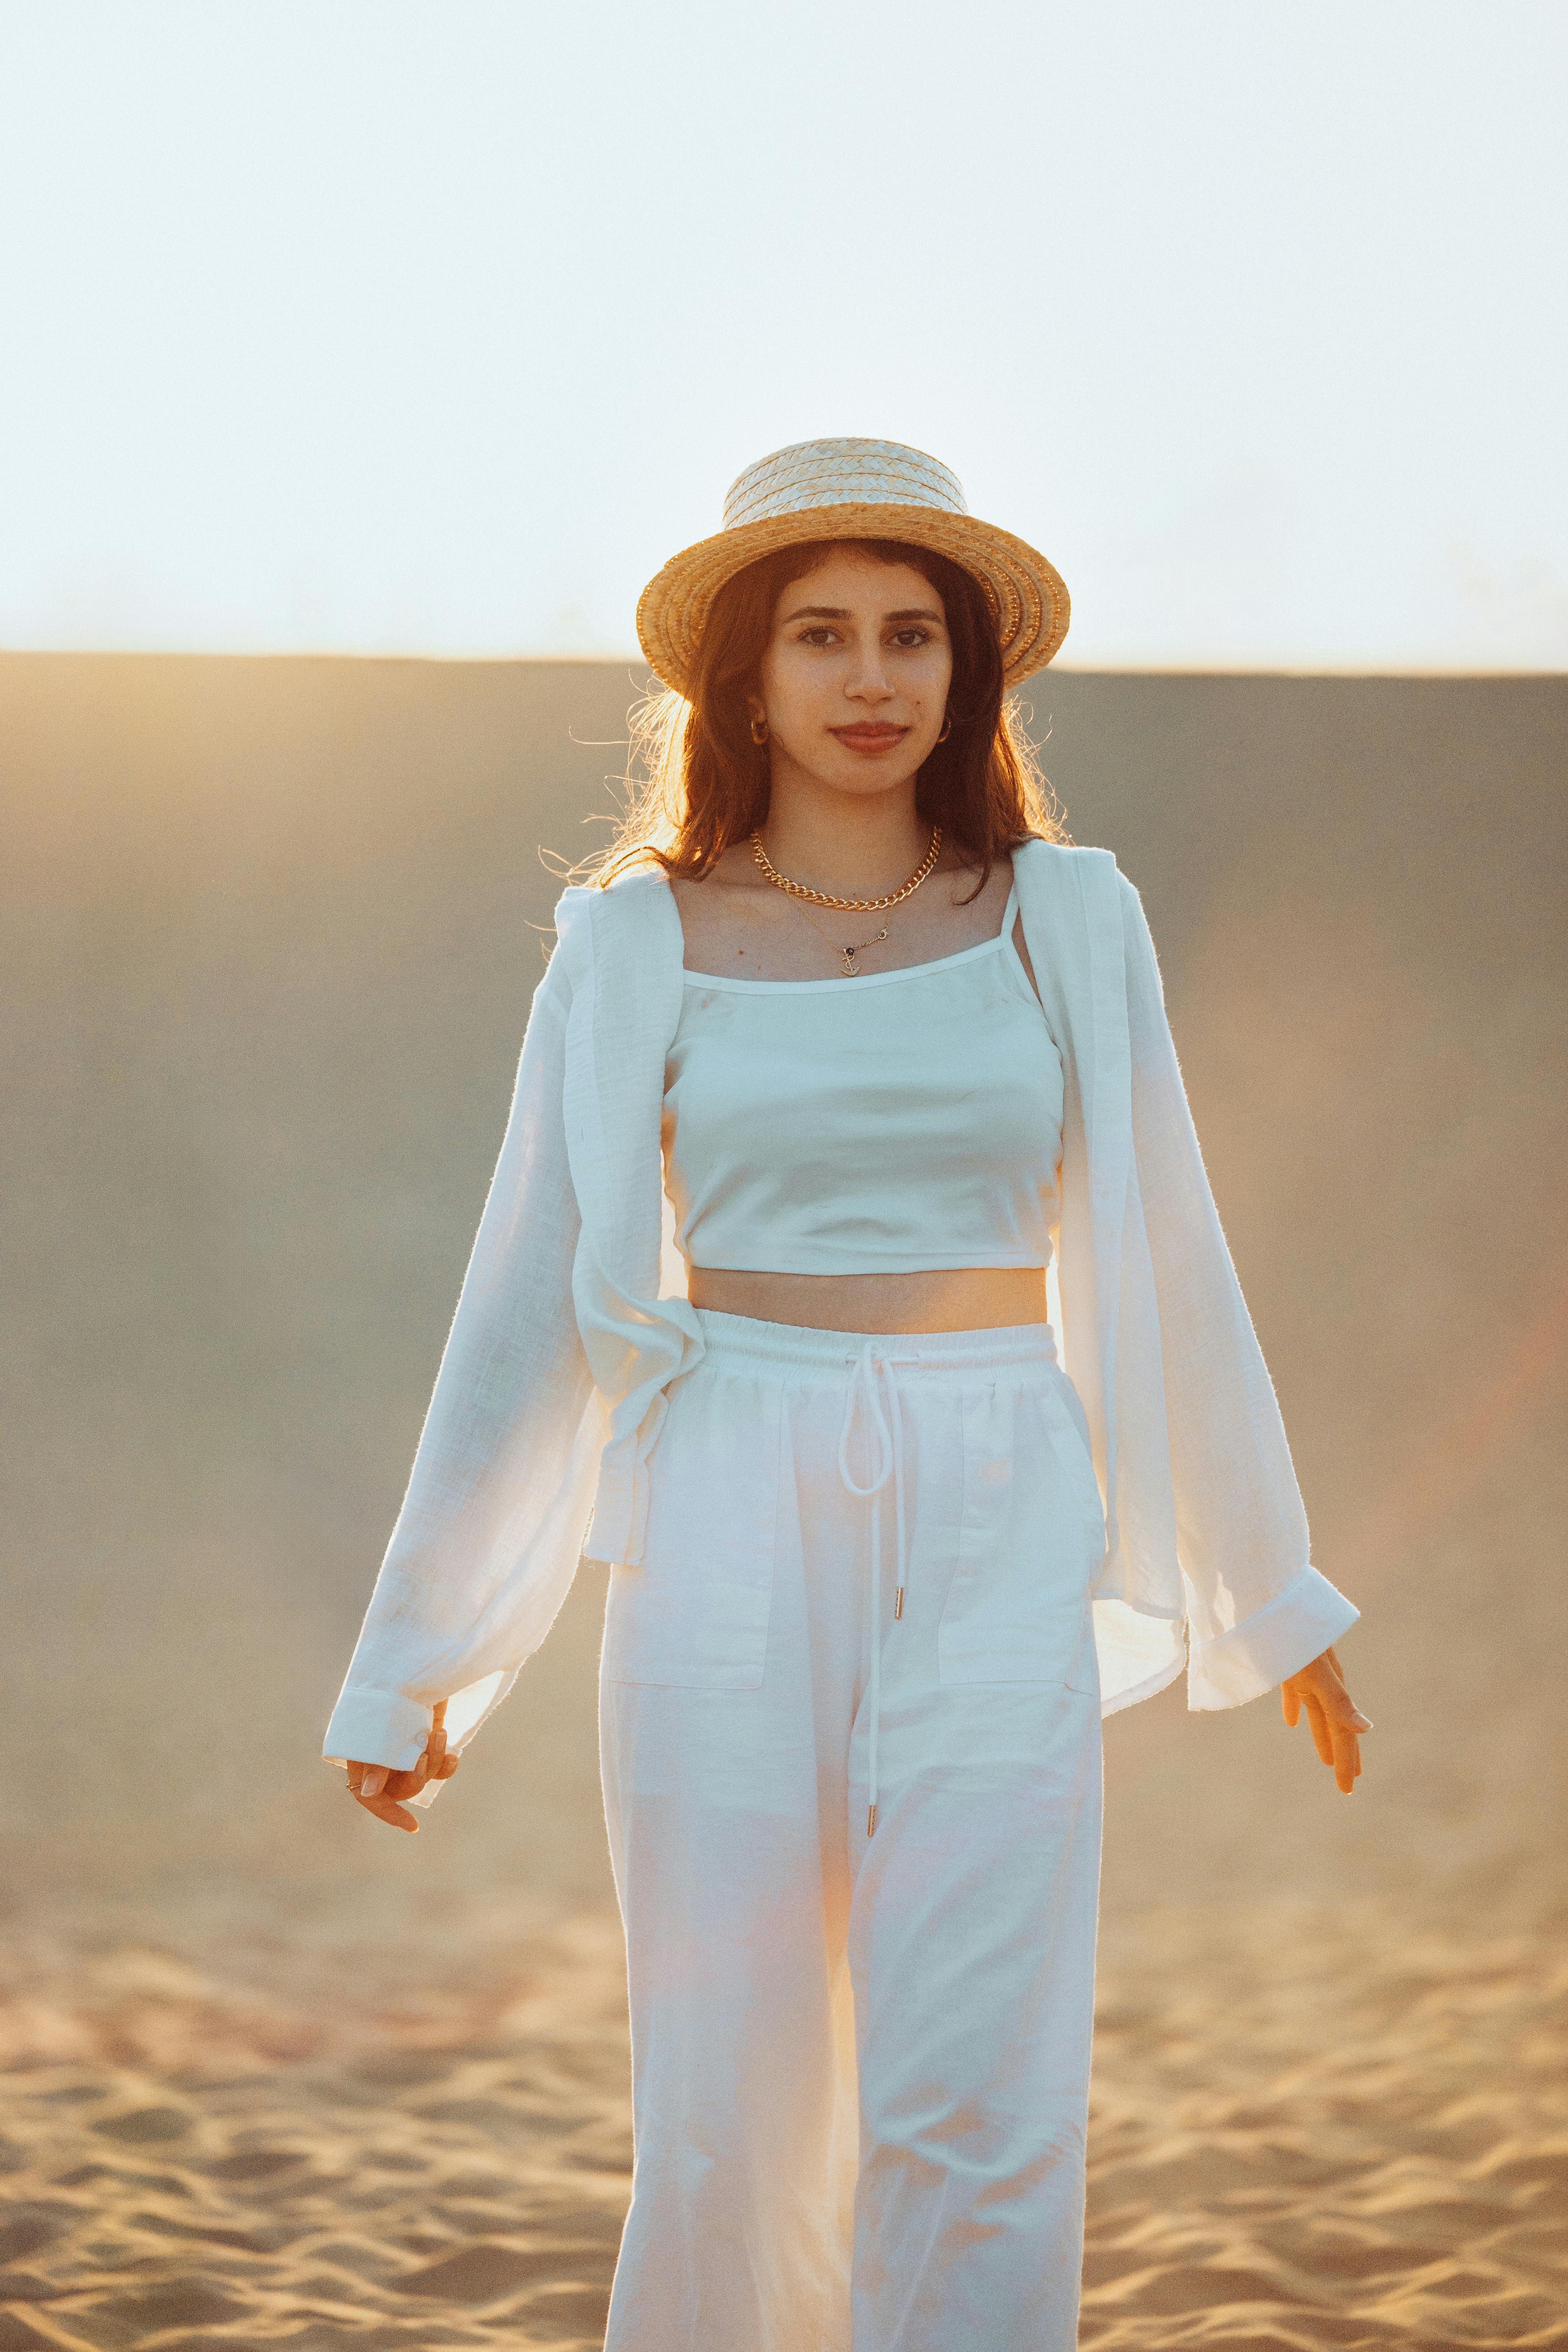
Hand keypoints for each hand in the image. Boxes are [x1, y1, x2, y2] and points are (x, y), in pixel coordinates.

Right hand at [346, 1701, 459, 1830]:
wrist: (418, 1655)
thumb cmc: (391, 1688)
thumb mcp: (381, 1726)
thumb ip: (374, 1761)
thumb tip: (367, 1793)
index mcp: (361, 1753)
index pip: (367, 1795)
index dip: (387, 1812)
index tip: (412, 1825)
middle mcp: (383, 1755)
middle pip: (400, 1788)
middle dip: (417, 1776)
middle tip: (424, 1752)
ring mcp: (407, 1746)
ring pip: (422, 1775)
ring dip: (434, 1761)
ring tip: (439, 1734)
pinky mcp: (428, 1737)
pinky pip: (439, 1766)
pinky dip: (448, 1764)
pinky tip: (454, 1755)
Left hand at [1281, 1646, 1370, 1793]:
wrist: (1274, 1598)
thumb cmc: (1295, 1634)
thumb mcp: (1318, 1671)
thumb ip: (1339, 1700)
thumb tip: (1367, 1729)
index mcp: (1334, 1689)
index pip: (1344, 1733)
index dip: (1346, 1761)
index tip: (1347, 1788)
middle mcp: (1325, 1684)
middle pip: (1336, 1727)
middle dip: (1342, 1755)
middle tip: (1347, 1783)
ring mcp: (1307, 1674)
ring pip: (1318, 1713)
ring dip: (1322, 1736)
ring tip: (1325, 1759)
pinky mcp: (1288, 1665)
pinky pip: (1295, 1693)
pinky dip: (1295, 1709)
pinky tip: (1291, 1722)